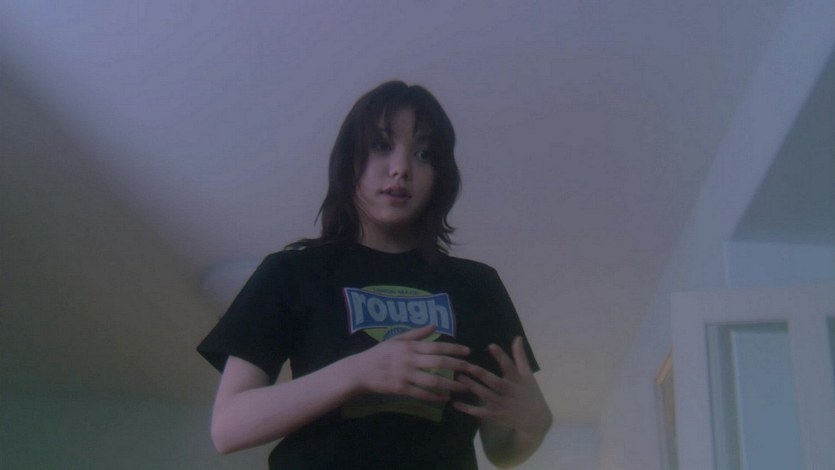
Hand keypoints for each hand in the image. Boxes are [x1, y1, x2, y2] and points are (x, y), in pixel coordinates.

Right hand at [348, 324, 471, 401]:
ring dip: (450, 384)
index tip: (468, 351)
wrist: (360, 371)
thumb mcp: (396, 339)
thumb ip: (416, 333)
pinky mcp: (401, 389)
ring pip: (433, 380)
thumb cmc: (379, 353)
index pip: (436, 346)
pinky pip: (421, 394)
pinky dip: (434, 396)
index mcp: (409, 346)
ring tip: (464, 387)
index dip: (453, 348)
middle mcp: (410, 359)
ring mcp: (406, 375)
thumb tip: (434, 325)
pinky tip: (445, 399)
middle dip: (457, 365)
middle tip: (472, 369)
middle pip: (438, 362)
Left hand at [453, 337, 551, 441]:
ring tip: (459, 378)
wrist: (537, 420)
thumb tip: (517, 338)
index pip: (510, 366)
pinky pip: (481, 412)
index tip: (490, 346)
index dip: (501, 356)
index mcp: (518, 380)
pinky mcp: (497, 416)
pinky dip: (469, 409)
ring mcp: (504, 405)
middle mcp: (511, 392)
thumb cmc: (530, 393)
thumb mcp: (528, 375)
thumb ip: (520, 357)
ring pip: (486, 396)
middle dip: (482, 375)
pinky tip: (456, 403)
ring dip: (473, 387)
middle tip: (467, 366)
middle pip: (496, 383)